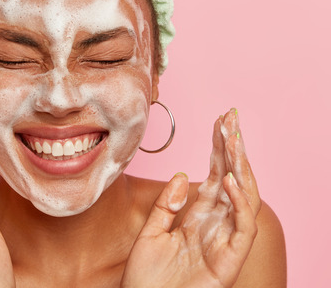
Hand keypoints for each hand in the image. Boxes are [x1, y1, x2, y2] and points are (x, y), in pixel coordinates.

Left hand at [122, 109, 259, 287]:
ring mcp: (225, 240)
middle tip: (231, 117)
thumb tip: (183, 174)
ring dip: (239, 166)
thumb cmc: (146, 279)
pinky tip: (227, 179)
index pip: (214, 175)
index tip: (220, 121)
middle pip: (231, 179)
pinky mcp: (230, 259)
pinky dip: (238, 202)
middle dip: (232, 148)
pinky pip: (242, 226)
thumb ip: (166, 205)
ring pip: (243, 197)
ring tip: (233, 138)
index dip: (218, 148)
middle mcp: (215, 225)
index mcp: (198, 217)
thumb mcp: (150, 233)